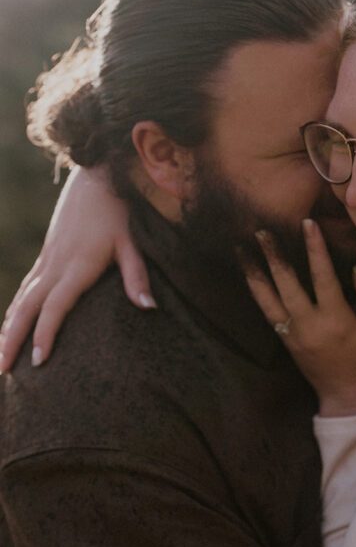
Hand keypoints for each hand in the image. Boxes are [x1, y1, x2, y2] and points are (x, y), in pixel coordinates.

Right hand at [0, 166, 152, 371]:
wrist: (95, 177)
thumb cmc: (118, 211)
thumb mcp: (132, 242)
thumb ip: (137, 275)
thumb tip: (149, 307)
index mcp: (77, 266)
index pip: (55, 307)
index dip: (45, 334)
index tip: (38, 362)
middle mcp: (56, 265)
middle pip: (27, 308)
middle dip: (13, 339)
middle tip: (4, 369)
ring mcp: (48, 259)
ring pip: (21, 299)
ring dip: (8, 328)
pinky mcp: (46, 254)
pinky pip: (25, 287)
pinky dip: (14, 309)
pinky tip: (9, 325)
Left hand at [246, 218, 355, 416]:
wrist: (349, 399)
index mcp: (336, 321)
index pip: (322, 276)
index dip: (314, 248)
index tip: (307, 223)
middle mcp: (309, 326)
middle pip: (286, 284)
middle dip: (273, 256)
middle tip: (261, 231)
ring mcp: (294, 335)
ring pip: (267, 299)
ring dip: (255, 273)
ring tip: (242, 251)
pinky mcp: (287, 342)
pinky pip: (268, 313)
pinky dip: (258, 293)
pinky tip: (251, 277)